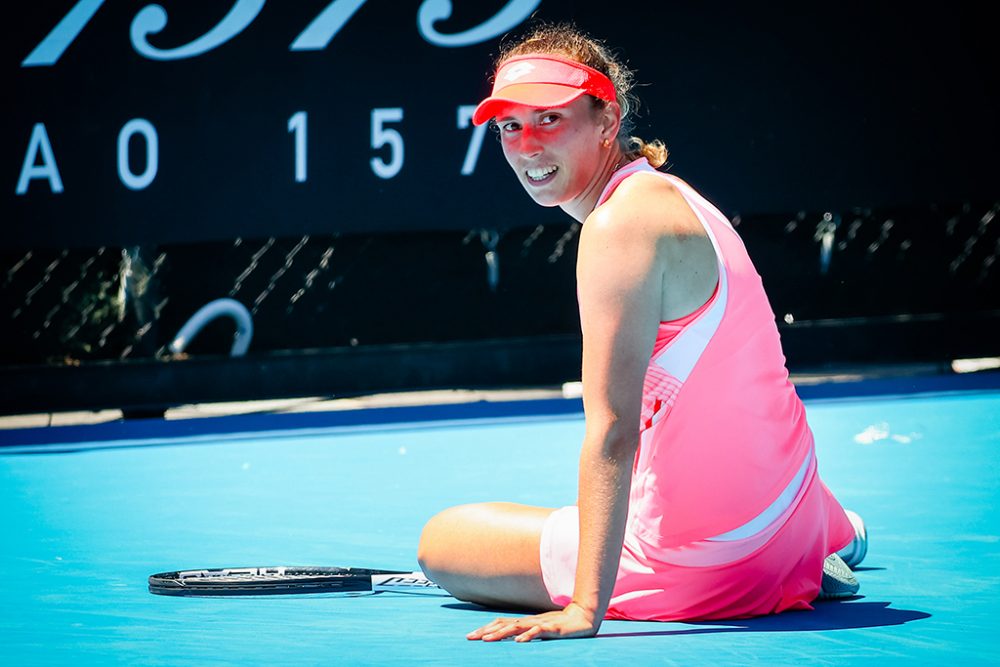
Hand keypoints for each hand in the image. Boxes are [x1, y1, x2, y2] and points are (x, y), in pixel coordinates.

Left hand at [466, 602, 599, 641]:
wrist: (582, 618)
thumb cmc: (560, 625)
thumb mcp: (539, 630)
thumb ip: (526, 633)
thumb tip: (511, 640)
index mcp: (525, 622)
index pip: (500, 623)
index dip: (485, 629)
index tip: (470, 636)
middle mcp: (529, 621)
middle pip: (503, 624)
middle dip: (485, 631)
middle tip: (469, 638)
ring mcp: (540, 624)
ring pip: (516, 627)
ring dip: (500, 634)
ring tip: (487, 640)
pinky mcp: (552, 628)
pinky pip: (538, 632)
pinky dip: (527, 636)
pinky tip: (519, 642)